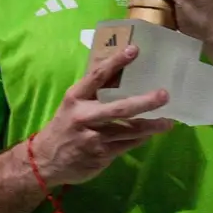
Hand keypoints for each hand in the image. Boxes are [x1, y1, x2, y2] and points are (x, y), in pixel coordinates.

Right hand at [30, 45, 173, 185]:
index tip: (134, 50)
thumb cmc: (64, 128)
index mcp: (76, 99)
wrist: (45, 161)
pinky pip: (127, 144)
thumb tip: (121, 74)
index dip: (116, 62)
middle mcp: (85, 117)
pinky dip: (140, 139)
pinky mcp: (102, 155)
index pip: (97, 76)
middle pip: (121, 108)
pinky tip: (150, 134)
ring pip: (130, 130)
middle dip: (145, 102)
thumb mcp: (73, 106)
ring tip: (168, 122)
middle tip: (164, 95)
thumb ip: (93, 93)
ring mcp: (94, 138)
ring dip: (152, 125)